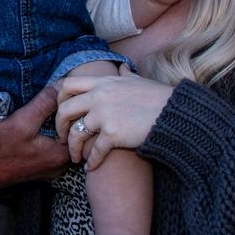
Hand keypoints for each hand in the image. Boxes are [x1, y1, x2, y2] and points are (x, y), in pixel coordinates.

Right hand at [0, 85, 69, 190]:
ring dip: (61, 127)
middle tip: (63, 101)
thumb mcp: (21, 121)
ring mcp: (50, 170)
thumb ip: (44, 103)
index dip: (78, 111)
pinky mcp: (40, 168)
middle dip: (71, 118)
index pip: (82, 130)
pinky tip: (42, 124)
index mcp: (60, 156)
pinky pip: (55, 149)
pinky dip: (53, 136)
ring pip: (64, 143)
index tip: (70, 98)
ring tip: (53, 110)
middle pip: (75, 137)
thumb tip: (61, 85)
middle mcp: (59, 167)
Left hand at [56, 66, 172, 169]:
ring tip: (76, 157)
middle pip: (65, 109)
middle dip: (59, 126)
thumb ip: (126, 75)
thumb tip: (123, 67)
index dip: (60, 99)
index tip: (62, 112)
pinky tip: (91, 167)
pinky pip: (95, 151)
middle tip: (63, 138)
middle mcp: (100, 96)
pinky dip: (91, 161)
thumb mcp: (138, 81)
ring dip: (73, 148)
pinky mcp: (113, 133)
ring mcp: (105, 114)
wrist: (174, 113)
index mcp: (103, 82)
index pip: (69, 84)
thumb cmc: (158, 98)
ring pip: (76, 133)